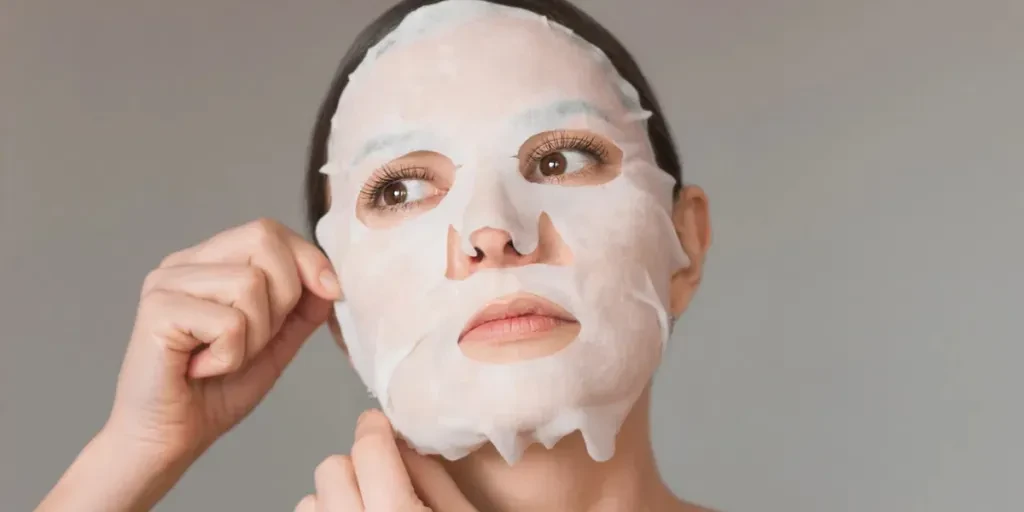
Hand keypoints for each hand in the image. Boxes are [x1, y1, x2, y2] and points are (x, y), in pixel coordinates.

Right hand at [105, 218, 340, 462]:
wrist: (168, 440)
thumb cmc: (214, 392)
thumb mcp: (274, 343)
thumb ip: (301, 309)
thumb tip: (330, 278)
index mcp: (209, 262)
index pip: (269, 230)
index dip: (308, 258)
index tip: (332, 292)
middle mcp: (184, 263)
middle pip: (263, 239)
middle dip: (284, 297)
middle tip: (254, 341)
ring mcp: (166, 282)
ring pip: (250, 283)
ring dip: (255, 336)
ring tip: (224, 359)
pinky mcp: (157, 310)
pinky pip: (229, 322)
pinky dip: (230, 357)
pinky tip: (202, 369)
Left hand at [295, 410, 476, 511]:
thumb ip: (434, 478)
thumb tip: (405, 442)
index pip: (369, 449)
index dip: (375, 429)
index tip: (381, 425)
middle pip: (332, 469)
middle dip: (356, 465)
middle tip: (382, 476)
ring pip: (310, 500)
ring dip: (335, 496)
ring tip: (366, 506)